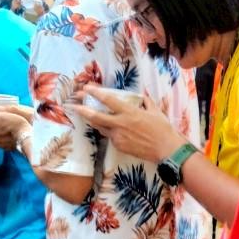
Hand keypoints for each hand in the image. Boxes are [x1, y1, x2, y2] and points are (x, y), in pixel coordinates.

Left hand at [68, 85, 182, 163]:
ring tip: (86, 114)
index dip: (95, 93)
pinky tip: (112, 129)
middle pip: (96, 116)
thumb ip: (146, 102)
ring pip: (101, 127)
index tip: (86, 88)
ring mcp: (118, 137)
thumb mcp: (155, 111)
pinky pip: (110, 137)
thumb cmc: (163, 129)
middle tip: (72, 105)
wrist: (166, 150)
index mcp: (129, 112)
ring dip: (93, 121)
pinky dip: (109, 131)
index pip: (108, 100)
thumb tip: (142, 98)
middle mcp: (120, 124)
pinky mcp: (119, 146)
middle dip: (82, 110)